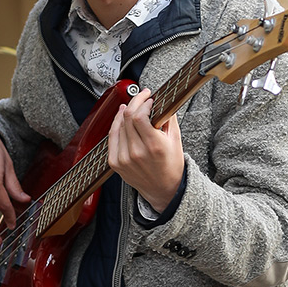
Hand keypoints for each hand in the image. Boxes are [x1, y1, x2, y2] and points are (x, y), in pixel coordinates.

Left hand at [107, 88, 183, 211]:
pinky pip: (112, 136)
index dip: (143, 103)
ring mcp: (123, 158)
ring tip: (132, 105)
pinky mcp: (115, 162)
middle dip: (135, 102)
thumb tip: (162, 101)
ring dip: (125, 111)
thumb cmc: (171, 165)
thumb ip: (168, 119)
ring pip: (118, 125)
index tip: (150, 99)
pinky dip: (116, 124)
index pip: (139, 116)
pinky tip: (122, 116)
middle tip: (142, 97)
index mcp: (153, 147)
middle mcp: (136, 153)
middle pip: (128, 117)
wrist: (163, 190)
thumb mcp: (175, 140)